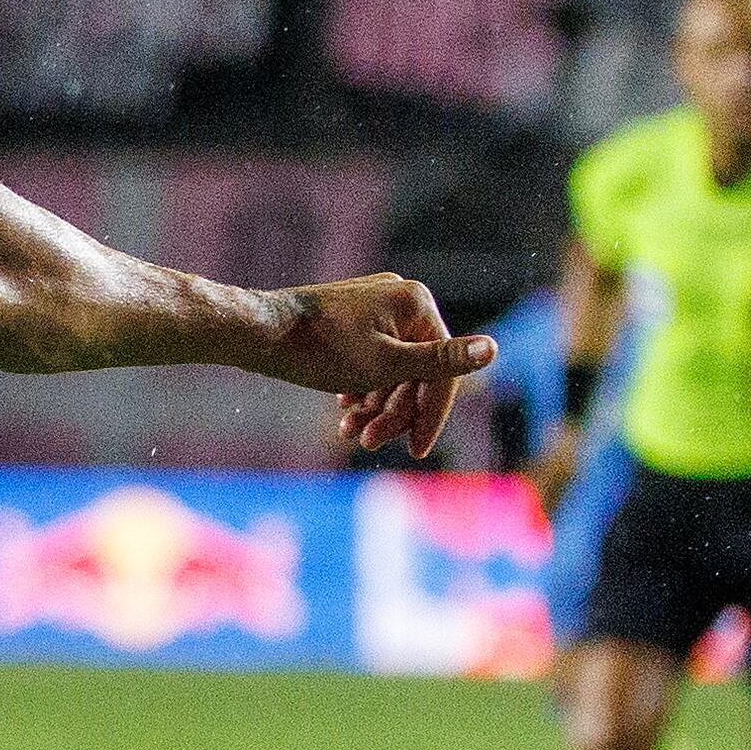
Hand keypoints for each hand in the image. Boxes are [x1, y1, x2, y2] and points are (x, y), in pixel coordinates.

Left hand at [259, 274, 489, 461]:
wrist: (257, 332)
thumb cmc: (320, 350)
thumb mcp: (385, 366)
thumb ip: (440, 362)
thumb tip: (493, 349)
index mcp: (417, 304)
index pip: (441, 369)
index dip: (431, 415)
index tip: (414, 451)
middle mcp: (401, 298)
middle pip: (415, 369)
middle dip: (394, 412)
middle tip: (367, 442)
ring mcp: (375, 305)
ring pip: (391, 367)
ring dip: (376, 406)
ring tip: (349, 432)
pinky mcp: (351, 316)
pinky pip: (371, 357)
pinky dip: (362, 387)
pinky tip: (345, 410)